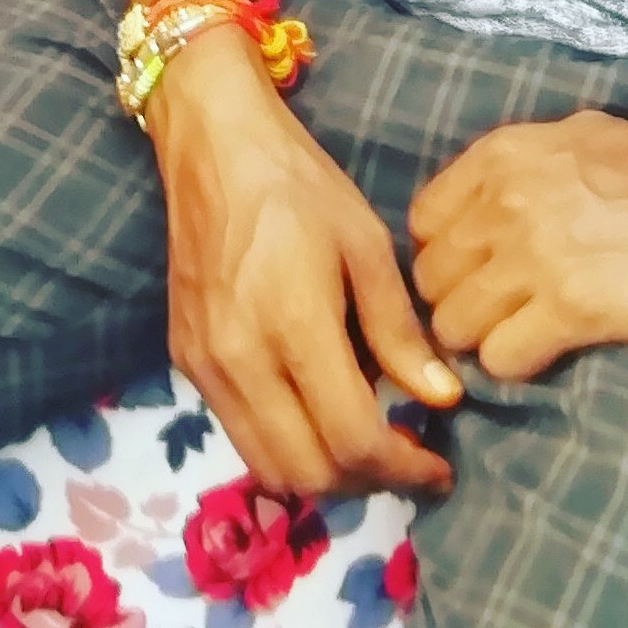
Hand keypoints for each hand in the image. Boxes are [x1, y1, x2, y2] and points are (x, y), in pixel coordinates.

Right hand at [149, 26, 458, 498]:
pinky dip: (285, 445)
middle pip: (308, 473)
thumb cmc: (299, 184)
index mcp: (292, 325)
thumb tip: (442, 399)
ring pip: (267, 467)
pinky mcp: (185, 359)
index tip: (439, 469)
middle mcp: (238, 361)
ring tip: (367, 445)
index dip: (404, 470)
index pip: (352, 439)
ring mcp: (204, 366)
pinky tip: (317, 409)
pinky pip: (239, 433)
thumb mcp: (365, 244)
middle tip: (408, 461)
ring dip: (323, 474)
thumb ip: (399, 331)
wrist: (211, 144)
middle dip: (367, 483)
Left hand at [409, 112, 627, 381]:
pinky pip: (501, 358)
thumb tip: (495, 194)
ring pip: (454, 325)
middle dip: (458, 302)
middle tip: (498, 315)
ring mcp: (531, 259)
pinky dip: (518, 363)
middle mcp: (503, 204)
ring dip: (483, 338)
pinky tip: (549, 352)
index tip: (474, 271)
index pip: (423, 222)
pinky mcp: (568, 310)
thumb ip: (527, 164)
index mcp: (503, 157)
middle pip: (430, 279)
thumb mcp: (583, 137)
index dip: (446, 254)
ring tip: (522, 336)